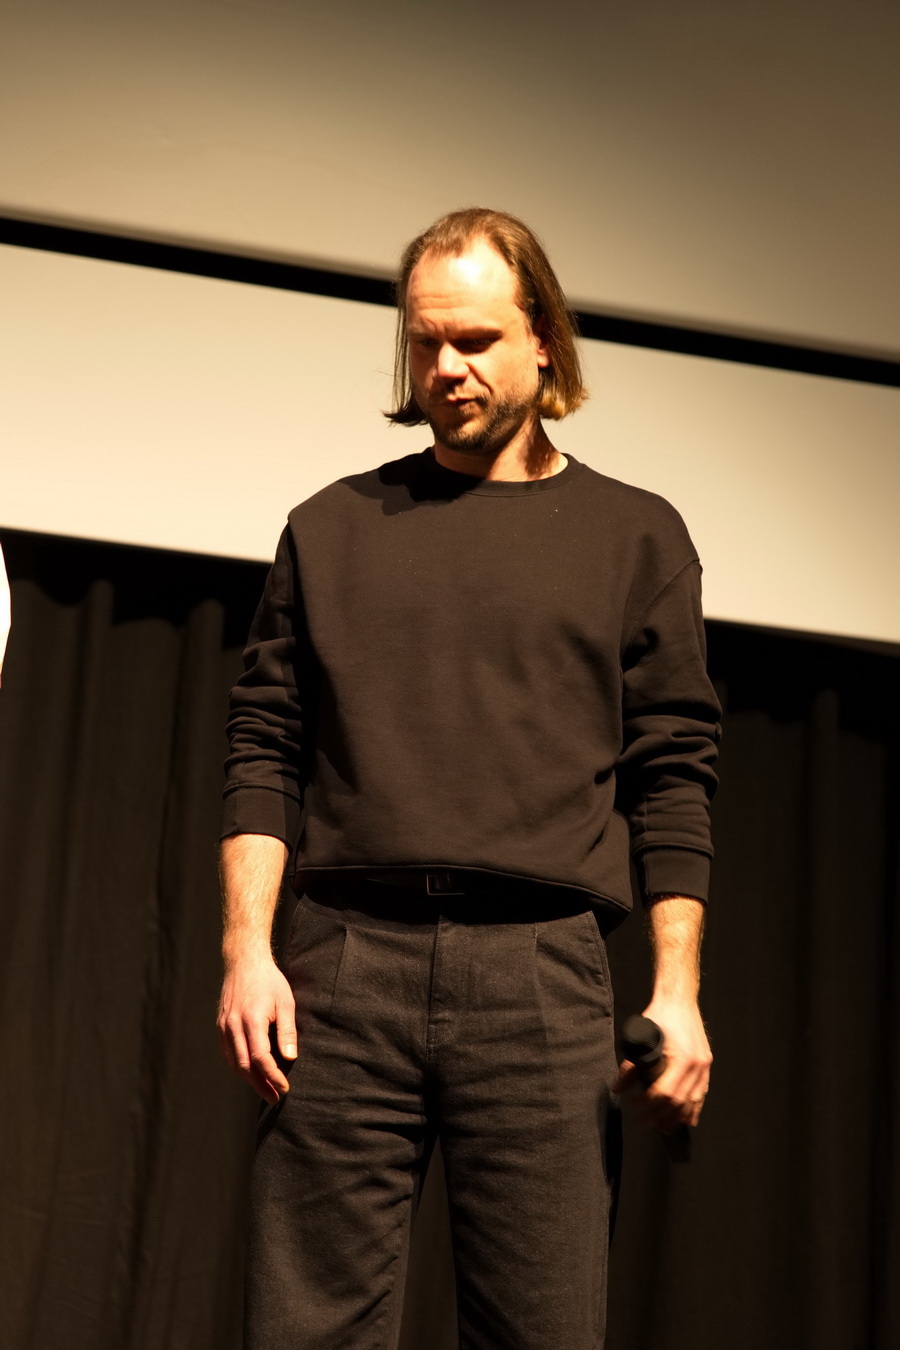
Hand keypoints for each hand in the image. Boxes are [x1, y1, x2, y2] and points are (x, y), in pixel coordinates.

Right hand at [217, 955, 296, 1103]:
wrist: (244, 962)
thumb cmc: (269, 981)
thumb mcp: (285, 1002)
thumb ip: (287, 1031)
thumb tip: (289, 1058)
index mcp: (251, 1020)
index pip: (260, 1058)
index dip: (272, 1076)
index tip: (285, 1087)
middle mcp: (233, 1026)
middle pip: (244, 1066)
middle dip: (260, 1085)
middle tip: (275, 1098)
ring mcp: (224, 1027)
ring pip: (233, 1062)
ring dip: (249, 1080)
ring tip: (266, 1090)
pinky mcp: (220, 1026)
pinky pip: (228, 1053)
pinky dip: (239, 1067)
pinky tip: (251, 1073)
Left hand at [616, 999, 711, 1130]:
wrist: (679, 999)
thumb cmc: (660, 1014)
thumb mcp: (642, 1037)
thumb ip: (631, 1065)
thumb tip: (618, 1088)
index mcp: (682, 1058)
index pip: (666, 1093)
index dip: (649, 1105)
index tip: (635, 1107)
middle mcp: (697, 1065)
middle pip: (679, 1102)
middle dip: (660, 1116)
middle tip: (643, 1123)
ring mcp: (704, 1066)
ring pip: (693, 1102)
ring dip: (676, 1117)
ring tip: (661, 1127)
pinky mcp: (706, 1065)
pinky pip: (701, 1094)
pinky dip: (693, 1109)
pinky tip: (685, 1120)